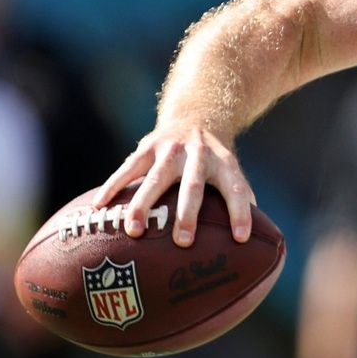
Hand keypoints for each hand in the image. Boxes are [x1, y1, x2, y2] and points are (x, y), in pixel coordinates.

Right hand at [93, 122, 253, 246]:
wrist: (197, 115)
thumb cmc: (215, 160)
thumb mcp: (232, 170)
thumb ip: (241, 199)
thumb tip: (258, 241)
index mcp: (224, 163)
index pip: (236, 189)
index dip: (240, 212)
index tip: (242, 238)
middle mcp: (199, 155)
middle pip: (193, 186)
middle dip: (188, 214)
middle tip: (183, 242)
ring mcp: (171, 150)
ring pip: (155, 179)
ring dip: (144, 205)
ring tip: (134, 231)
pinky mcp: (147, 147)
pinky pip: (127, 168)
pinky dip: (112, 187)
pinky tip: (99, 207)